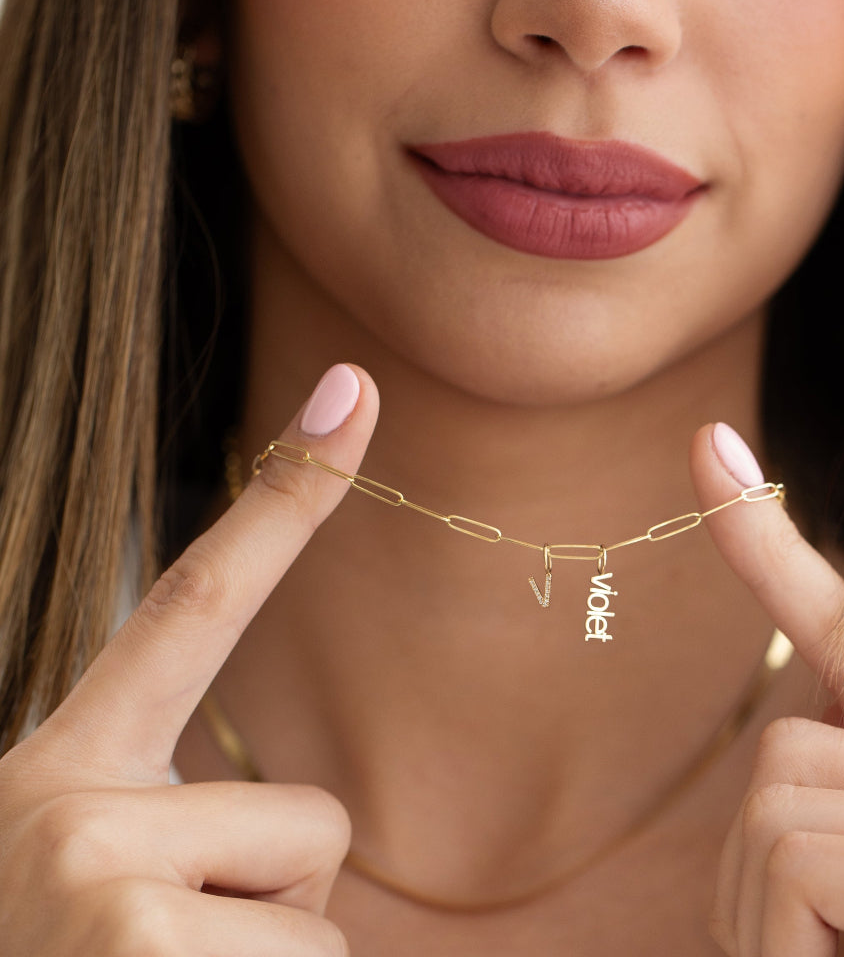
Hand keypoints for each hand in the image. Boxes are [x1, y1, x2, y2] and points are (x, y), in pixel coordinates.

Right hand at [0, 363, 376, 955]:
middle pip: (311, 827)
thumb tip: (300, 838)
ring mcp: (106, 897)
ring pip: (318, 929)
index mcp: (62, 771)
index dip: (285, 495)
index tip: (353, 391)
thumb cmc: (42, 955)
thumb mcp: (84, 882)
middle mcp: (72, 811)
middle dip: (272, 912)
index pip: (197, 599)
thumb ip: (175, 831)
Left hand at [689, 422, 843, 956]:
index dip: (774, 552)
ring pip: (786, 796)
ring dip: (765, 925)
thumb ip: (830, 804)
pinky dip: (781, 941)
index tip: (707, 449)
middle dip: (760, 884)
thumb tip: (801, 688)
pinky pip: (806, 849)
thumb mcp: (827, 919)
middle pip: (795, 750)